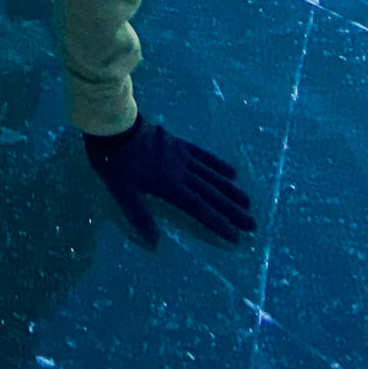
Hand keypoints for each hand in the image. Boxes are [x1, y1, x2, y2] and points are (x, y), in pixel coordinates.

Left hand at [85, 116, 255, 247]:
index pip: (199, 208)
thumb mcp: (121, 192)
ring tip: (247, 202)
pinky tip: (231, 171)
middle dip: (232, 210)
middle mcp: (181, 172)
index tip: (236, 236)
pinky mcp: (178, 142)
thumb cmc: (115, 161)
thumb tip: (155, 243)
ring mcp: (182, 155)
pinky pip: (203, 155)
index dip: (218, 223)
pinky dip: (217, 163)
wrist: (114, 125)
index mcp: (169, 186)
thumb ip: (139, 216)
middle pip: (211, 194)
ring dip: (230, 189)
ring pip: (211, 176)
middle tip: (252, 223)